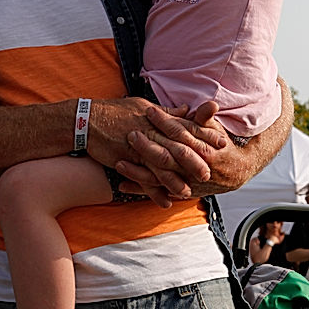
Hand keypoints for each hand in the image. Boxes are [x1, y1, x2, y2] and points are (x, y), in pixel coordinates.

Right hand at [87, 98, 224, 199]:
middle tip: (211, 171)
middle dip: (196, 160)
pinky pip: (143, 179)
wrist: (87, 120)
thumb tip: (186, 109)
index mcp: (158, 119)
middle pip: (179, 148)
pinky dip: (154, 192)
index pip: (186, 127)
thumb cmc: (115, 111)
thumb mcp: (143, 105)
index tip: (221, 141)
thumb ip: (167, 112)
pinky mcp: (127, 160)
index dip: (205, 135)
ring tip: (189, 192)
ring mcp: (139, 148)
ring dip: (176, 180)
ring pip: (162, 166)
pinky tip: (164, 202)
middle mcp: (151, 133)